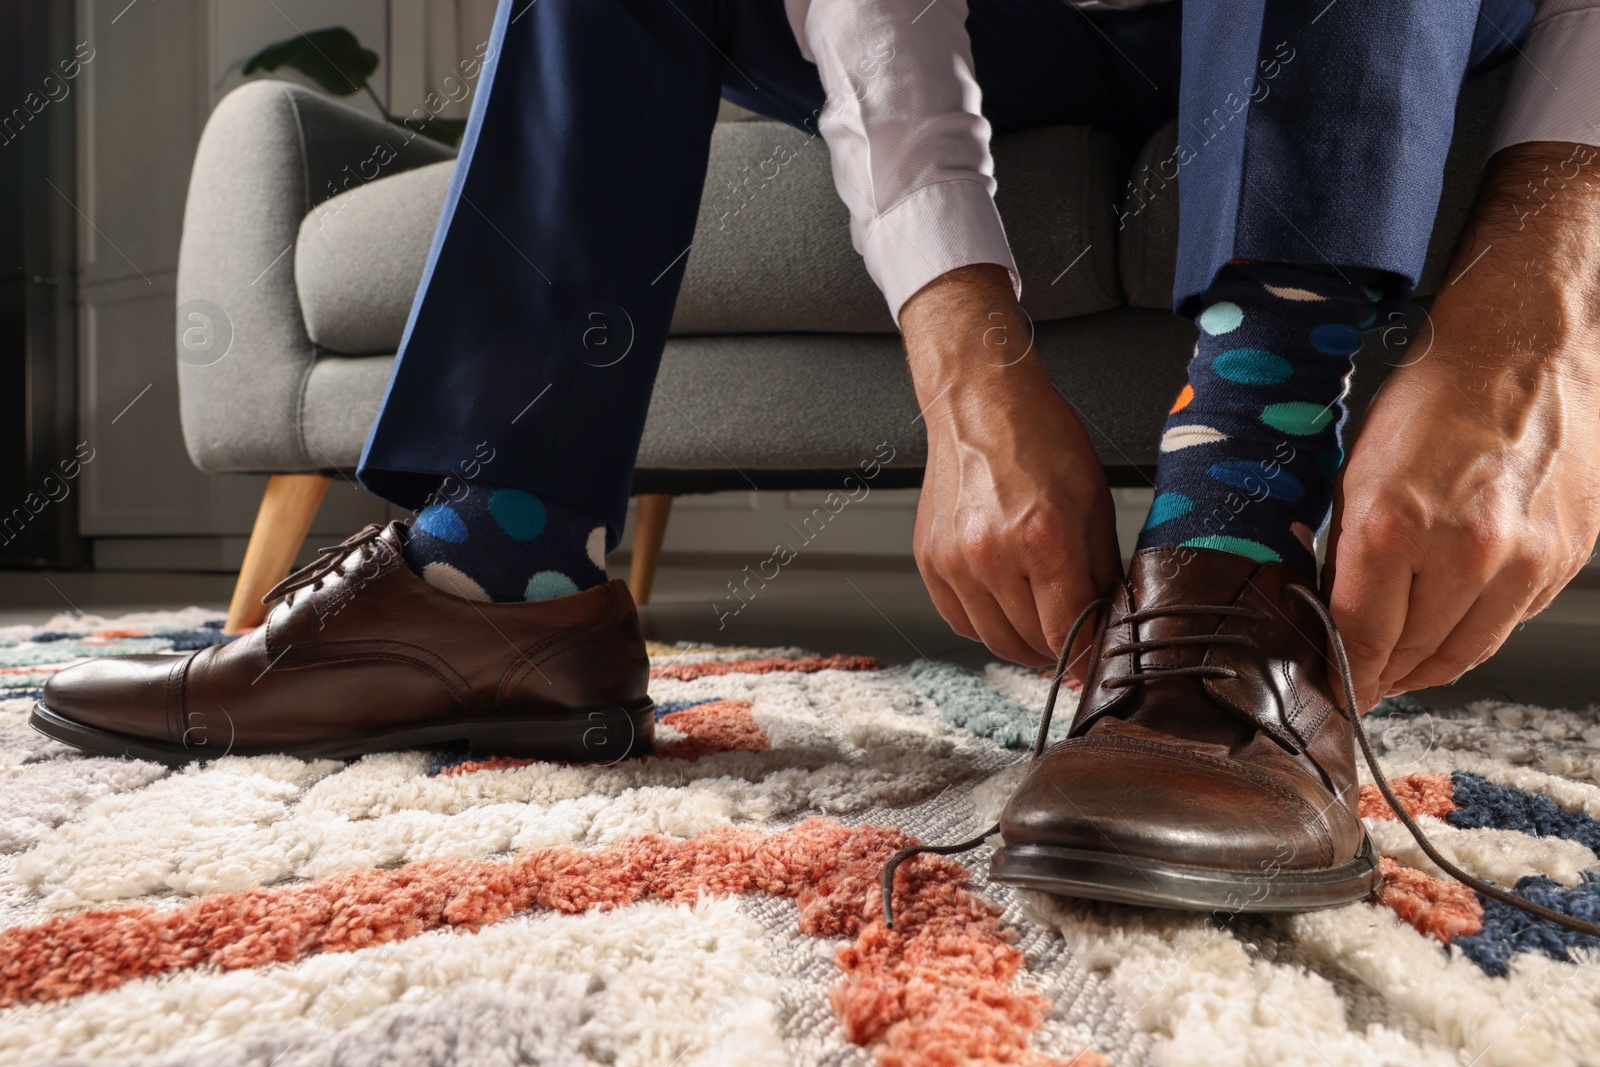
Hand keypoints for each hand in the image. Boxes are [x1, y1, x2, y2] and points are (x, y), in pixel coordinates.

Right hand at [900, 265, 1122, 668]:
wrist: (980, 404)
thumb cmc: (1039, 439)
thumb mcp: (1094, 503)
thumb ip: (1101, 570)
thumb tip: (1111, 621)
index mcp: (1043, 537)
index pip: (1070, 630)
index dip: (1090, 658)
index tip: (1099, 669)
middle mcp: (991, 554)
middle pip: (1030, 642)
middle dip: (1060, 653)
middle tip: (1076, 646)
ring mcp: (954, 560)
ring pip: (992, 640)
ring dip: (1022, 646)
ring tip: (1042, 629)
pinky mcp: (929, 560)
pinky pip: (959, 620)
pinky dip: (986, 626)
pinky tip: (1006, 609)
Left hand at [1326, 141, 1599, 709]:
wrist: (1525, 350)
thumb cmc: (1436, 398)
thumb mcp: (1356, 471)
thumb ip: (1346, 549)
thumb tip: (1329, 611)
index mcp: (1394, 527)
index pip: (1359, 638)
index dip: (1343, 674)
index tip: (1332, 691)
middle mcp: (1465, 552)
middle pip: (1414, 655)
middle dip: (1382, 676)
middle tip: (1362, 684)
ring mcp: (1524, 560)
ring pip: (1467, 651)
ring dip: (1429, 667)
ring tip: (1402, 668)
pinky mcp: (1564, 558)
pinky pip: (1511, 621)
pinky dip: (1477, 631)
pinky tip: (1453, 623)